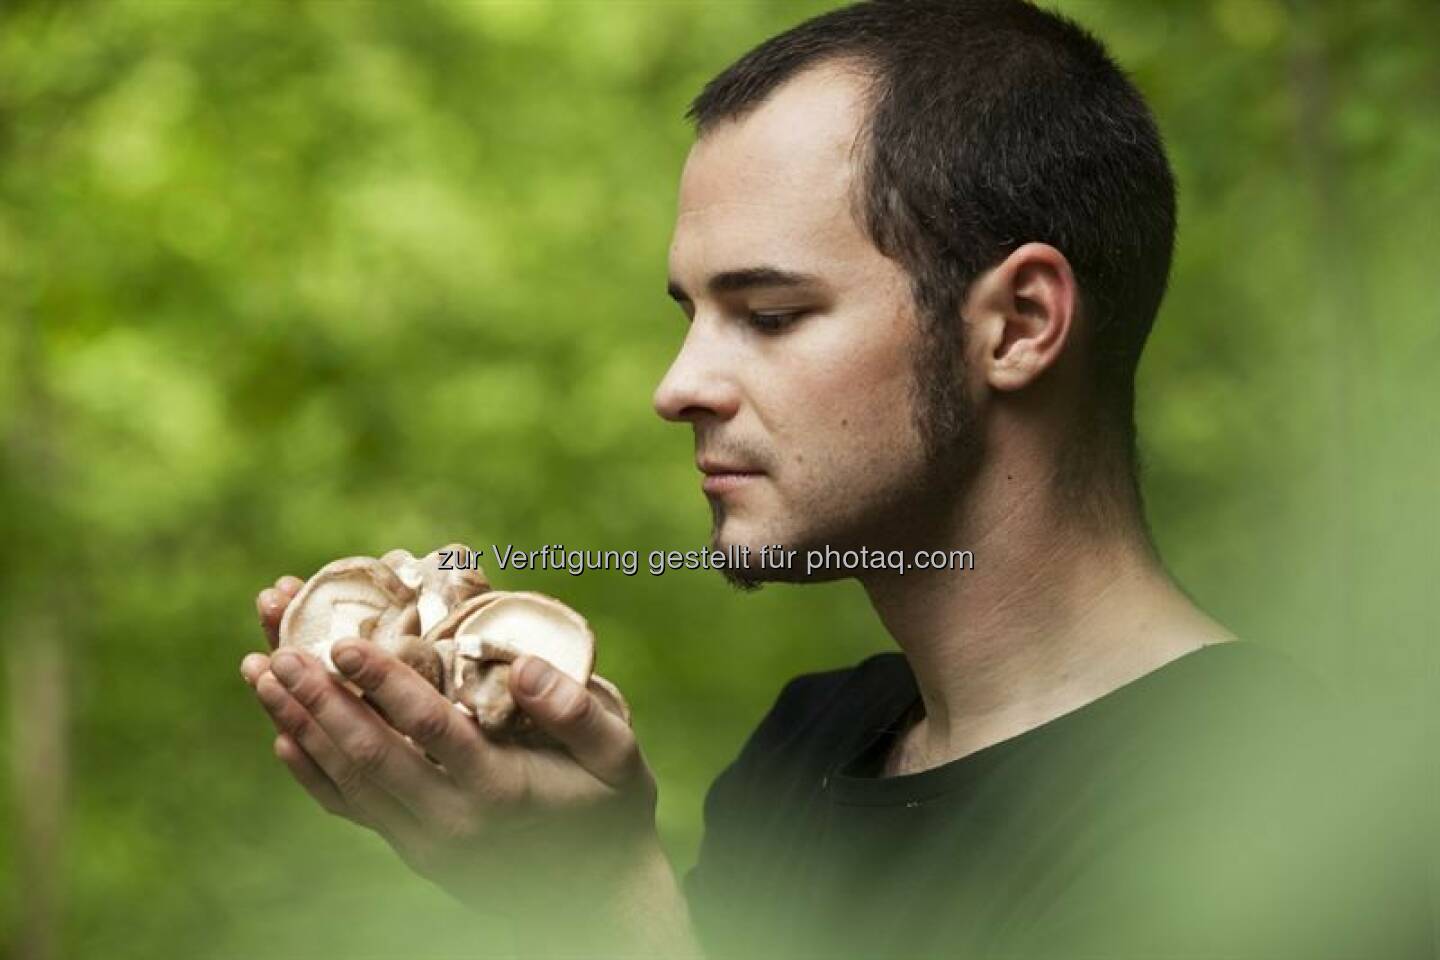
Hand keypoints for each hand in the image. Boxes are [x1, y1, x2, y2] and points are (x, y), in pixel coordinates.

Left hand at [242, 577, 659, 917]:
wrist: (597, 900)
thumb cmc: (612, 813)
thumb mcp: (620, 758)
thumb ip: (577, 711)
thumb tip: (524, 666)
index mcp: (500, 788)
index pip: (429, 730)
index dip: (384, 683)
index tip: (345, 640)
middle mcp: (451, 821)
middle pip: (369, 755)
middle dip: (319, 696)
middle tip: (279, 644)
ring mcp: (426, 842)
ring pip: (348, 781)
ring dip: (301, 724)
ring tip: (261, 672)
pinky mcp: (414, 851)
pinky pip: (351, 811)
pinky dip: (311, 774)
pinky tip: (282, 738)